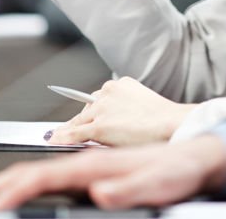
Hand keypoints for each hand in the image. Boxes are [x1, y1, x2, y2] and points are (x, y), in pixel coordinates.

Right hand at [0, 135, 225, 210]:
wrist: (196, 149)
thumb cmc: (176, 169)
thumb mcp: (159, 184)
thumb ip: (128, 188)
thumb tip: (99, 190)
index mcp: (94, 161)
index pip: (41, 177)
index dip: (9, 191)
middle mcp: (87, 155)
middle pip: (30, 171)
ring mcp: (89, 155)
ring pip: (37, 170)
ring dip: (4, 183)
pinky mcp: (94, 160)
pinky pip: (52, 170)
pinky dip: (27, 181)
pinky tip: (21, 192)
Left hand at [49, 77, 196, 146]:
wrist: (171, 124)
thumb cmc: (164, 119)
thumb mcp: (143, 104)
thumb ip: (126, 107)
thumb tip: (117, 120)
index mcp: (120, 84)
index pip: (98, 99)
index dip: (90, 113)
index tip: (83, 118)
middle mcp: (108, 92)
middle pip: (86, 109)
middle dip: (83, 121)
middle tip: (75, 132)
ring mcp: (102, 109)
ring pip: (79, 121)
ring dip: (69, 130)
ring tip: (59, 137)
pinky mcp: (99, 127)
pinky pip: (75, 133)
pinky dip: (63, 138)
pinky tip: (54, 142)